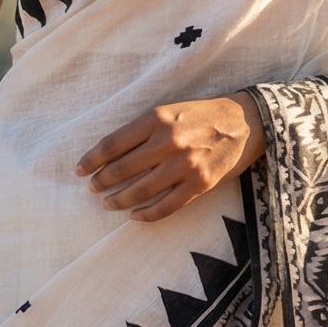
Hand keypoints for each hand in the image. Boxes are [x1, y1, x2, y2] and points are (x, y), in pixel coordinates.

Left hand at [78, 94, 263, 219]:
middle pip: (123, 168)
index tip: (80, 169)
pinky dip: (147, 214)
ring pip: (141, 190)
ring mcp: (185, 165)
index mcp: (157, 118)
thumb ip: (144, 128)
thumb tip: (112, 152)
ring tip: (108, 203)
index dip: (92, 159)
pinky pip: (167, 207)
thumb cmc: (204, 114)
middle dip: (102, 181)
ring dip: (119, 200)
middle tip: (93, 187)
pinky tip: (135, 216)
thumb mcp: (170, 110)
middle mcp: (169, 141)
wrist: (247, 121)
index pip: (113, 143)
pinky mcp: (200, 185)